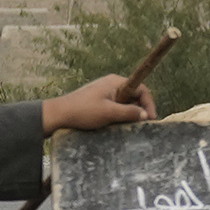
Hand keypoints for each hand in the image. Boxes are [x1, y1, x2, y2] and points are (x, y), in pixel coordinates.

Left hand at [41, 69, 156, 133]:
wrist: (59, 115)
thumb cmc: (83, 111)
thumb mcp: (109, 113)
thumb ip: (129, 113)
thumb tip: (146, 115)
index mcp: (115, 82)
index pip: (141, 88)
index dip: (148, 103)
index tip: (151, 118)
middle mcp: (111, 85)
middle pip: (134, 96)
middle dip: (140, 110)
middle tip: (142, 125)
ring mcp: (105, 93)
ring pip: (125, 103)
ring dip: (129, 114)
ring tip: (129, 127)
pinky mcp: (99, 101)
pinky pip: (116, 107)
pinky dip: (120, 116)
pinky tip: (117, 126)